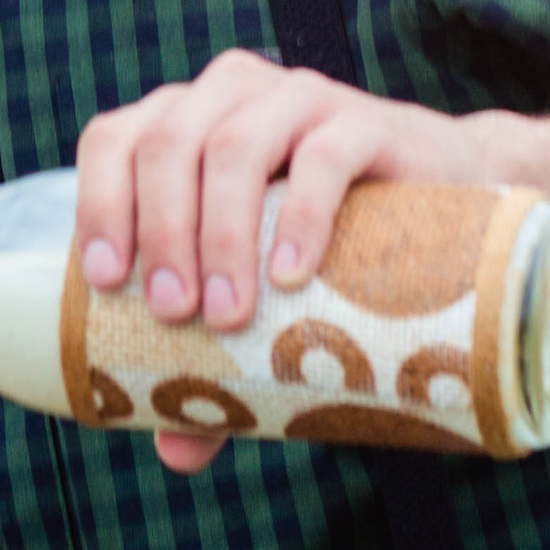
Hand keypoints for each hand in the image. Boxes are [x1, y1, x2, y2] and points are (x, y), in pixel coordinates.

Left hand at [72, 51, 487, 471]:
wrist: (449, 205)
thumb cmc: (328, 252)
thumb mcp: (264, 298)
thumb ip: (218, 366)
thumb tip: (177, 452)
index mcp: (183, 123)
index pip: (115, 139)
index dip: (99, 201)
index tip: (106, 281)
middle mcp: (231, 97)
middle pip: (167, 145)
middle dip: (160, 232)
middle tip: (173, 315)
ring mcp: (299, 100)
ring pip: (234, 146)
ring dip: (220, 233)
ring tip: (227, 314)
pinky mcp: (368, 123)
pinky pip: (325, 155)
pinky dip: (301, 217)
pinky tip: (290, 275)